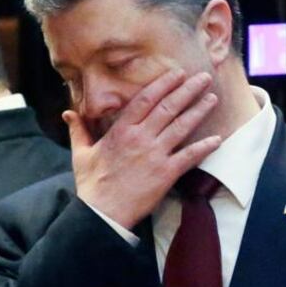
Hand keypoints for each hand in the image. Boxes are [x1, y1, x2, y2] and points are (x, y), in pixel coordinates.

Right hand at [66, 70, 220, 228]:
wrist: (102, 213)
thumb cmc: (92, 184)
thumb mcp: (81, 153)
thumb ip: (78, 129)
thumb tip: (67, 113)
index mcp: (121, 130)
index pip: (146, 99)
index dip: (164, 84)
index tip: (177, 74)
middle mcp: (140, 138)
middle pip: (169, 107)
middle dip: (188, 90)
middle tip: (203, 77)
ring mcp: (155, 155)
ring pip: (182, 126)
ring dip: (199, 110)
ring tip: (212, 97)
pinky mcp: (166, 174)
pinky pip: (189, 156)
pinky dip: (204, 147)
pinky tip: (218, 139)